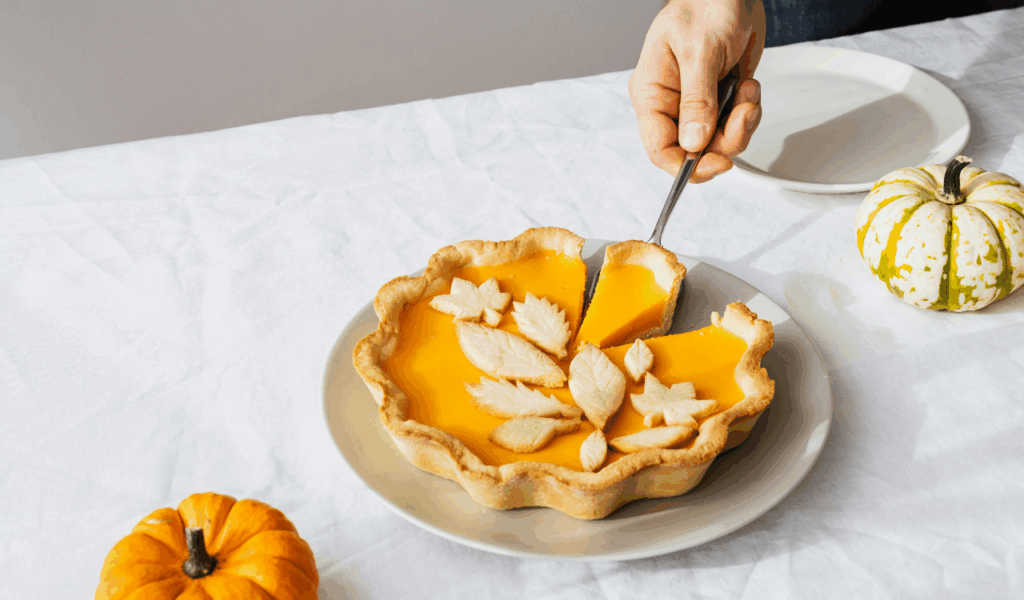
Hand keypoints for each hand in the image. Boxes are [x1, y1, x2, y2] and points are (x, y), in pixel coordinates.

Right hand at [629, 0, 765, 181]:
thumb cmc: (705, 6)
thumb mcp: (700, 52)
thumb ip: (697, 100)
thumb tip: (693, 143)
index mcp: (652, 93)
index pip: (659, 148)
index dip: (686, 165)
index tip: (716, 163)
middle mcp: (672, 104)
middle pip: (692, 152)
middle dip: (724, 141)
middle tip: (743, 115)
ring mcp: (696, 105)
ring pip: (718, 143)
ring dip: (741, 124)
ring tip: (748, 92)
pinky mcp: (719, 101)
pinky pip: (734, 127)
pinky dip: (748, 113)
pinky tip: (749, 86)